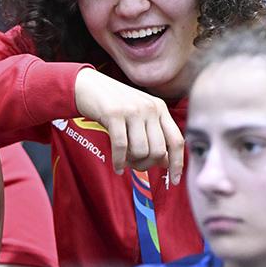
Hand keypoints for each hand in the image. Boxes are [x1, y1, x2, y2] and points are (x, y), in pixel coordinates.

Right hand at [74, 68, 183, 182]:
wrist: (88, 86)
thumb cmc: (115, 106)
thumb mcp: (139, 116)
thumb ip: (154, 135)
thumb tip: (167, 162)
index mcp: (160, 108)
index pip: (177, 140)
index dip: (177, 163)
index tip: (174, 180)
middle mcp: (150, 108)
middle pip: (158, 151)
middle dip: (147, 165)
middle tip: (135, 166)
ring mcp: (133, 110)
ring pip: (141, 151)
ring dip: (132, 163)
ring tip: (124, 161)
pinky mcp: (114, 114)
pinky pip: (121, 147)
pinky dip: (119, 162)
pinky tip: (117, 167)